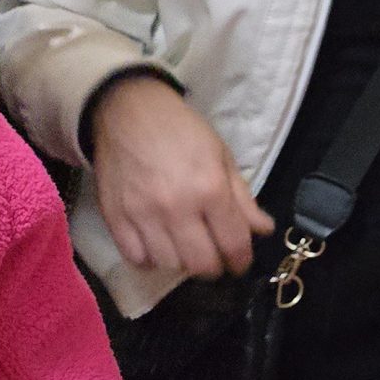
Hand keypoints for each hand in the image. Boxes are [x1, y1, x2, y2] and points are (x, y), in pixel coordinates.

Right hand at [90, 74, 272, 277]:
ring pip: (169, 266)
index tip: (240, 262)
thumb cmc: (182, 131)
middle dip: (215, 267)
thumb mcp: (222, 156)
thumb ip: (243, 198)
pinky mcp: (115, 219)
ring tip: (186, 248)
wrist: (128, 112)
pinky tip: (158, 247)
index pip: (233, 244)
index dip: (241, 260)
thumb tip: (263, 230)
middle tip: (215, 257)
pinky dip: (150, 260)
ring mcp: (143, 216)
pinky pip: (136, 259)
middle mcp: (177, 208)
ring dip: (182, 263)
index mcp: (210, 189)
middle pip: (201, 264)